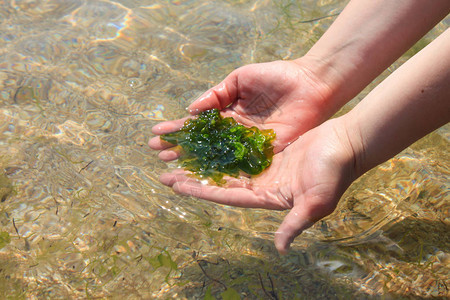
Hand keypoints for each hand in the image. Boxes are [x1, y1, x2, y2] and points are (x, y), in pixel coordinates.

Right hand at [149, 58, 334, 159]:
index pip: (197, 124)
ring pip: (217, 159)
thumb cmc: (278, 76)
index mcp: (228, 113)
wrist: (312, 85)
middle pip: (203, 145)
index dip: (177, 130)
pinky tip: (201, 179)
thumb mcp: (241, 78)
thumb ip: (217, 93)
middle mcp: (235, 132)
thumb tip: (190, 109)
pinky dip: (221, 174)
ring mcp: (248, 146)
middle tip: (157, 156)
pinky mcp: (264, 156)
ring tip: (170, 171)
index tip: (155, 135)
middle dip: (179, 150)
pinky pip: (240, 167)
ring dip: (193, 166)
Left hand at [158, 118, 357, 253]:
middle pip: (221, 182)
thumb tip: (281, 249)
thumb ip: (297, 223)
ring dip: (204, 162)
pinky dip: (221, 146)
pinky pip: (238, 149)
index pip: (227, 197)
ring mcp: (264, 168)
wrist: (348, 144)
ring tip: (179, 155)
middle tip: (166, 172)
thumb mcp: (317, 200)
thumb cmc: (335, 171)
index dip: (201, 192)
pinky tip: (206, 140)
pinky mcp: (269, 152)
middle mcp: (262, 185)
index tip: (176, 185)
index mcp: (268, 198)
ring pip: (226, 165)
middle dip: (194, 178)